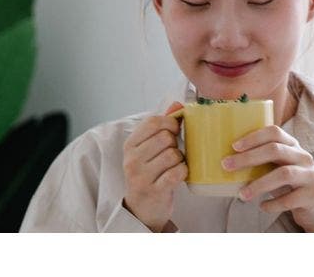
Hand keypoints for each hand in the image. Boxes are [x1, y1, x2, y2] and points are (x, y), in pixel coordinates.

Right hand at [122, 101, 187, 231]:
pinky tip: (178, 175)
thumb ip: (161, 125)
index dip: (170, 123)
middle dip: (175, 143)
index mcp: (130, 145)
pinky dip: (182, 172)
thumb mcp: (148, 149)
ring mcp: (141, 176)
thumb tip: (177, 104)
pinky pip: (177, 173)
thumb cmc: (148, 173)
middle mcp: (132, 159)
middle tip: (173, 153)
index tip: (174, 131)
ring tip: (174, 166)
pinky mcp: (154, 190)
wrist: (141, 209)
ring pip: (173, 154)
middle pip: (165, 137)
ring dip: (180, 160)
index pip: (153, 122)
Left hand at [221, 125, 313, 231]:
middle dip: (248, 158)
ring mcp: (310, 175)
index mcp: (292, 145)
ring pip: (283, 174)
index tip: (234, 146)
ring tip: (242, 195)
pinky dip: (273, 204)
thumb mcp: (278, 166)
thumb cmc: (288, 182)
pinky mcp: (312, 194)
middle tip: (227, 166)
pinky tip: (262, 206)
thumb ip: (261, 161)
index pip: (274, 132)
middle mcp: (303, 156)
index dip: (254, 137)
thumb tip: (227, 162)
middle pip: (275, 150)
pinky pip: (290, 199)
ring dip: (259, 184)